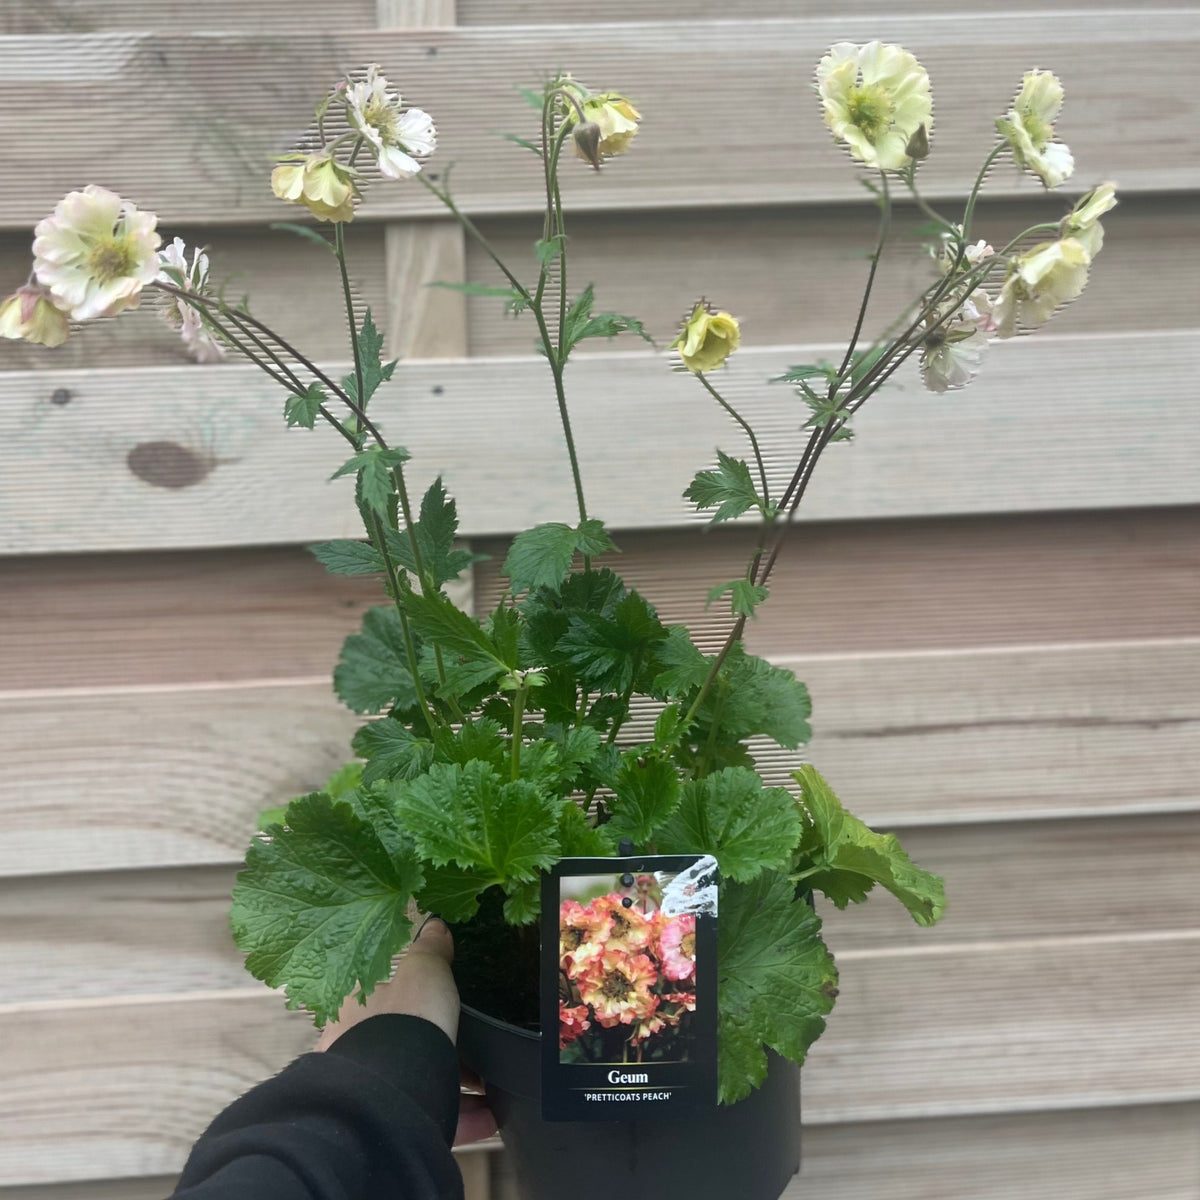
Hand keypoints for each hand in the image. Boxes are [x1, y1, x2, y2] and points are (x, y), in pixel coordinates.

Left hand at [314, 917, 497, 1144]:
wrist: (392, 1094)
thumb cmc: (401, 1022)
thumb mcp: (423, 970)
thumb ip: (430, 950)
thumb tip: (436, 926)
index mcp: (358, 1009)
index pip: (384, 998)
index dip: (416, 999)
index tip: (445, 1002)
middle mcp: (359, 1049)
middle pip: (404, 1042)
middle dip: (440, 1044)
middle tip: (473, 1045)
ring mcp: (375, 1087)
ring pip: (420, 1081)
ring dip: (456, 1084)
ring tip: (488, 1085)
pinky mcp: (395, 1120)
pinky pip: (434, 1116)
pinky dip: (464, 1116)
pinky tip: (489, 1115)